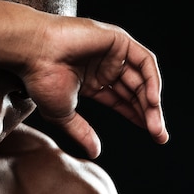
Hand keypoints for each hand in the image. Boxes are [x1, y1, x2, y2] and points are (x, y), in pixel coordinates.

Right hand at [21, 17, 168, 157]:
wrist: (34, 53)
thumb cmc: (40, 79)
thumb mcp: (63, 114)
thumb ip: (81, 132)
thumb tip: (95, 153)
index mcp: (92, 81)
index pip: (122, 100)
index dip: (136, 116)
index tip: (151, 135)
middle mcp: (105, 66)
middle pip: (135, 91)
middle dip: (149, 113)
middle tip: (159, 135)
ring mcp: (112, 52)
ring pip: (142, 78)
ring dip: (151, 101)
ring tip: (155, 124)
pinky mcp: (118, 40)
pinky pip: (144, 60)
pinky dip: (151, 80)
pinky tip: (151, 101)